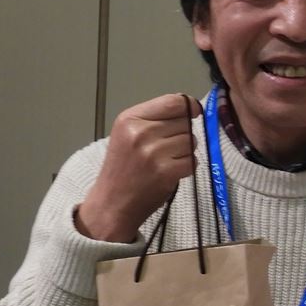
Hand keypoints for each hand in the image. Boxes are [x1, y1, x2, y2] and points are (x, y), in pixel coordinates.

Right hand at [74, 94, 197, 241]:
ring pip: (191, 141)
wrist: (112, 203)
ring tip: (167, 161)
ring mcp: (153, 152)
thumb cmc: (122, 168)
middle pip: (184, 122)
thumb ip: (154, 118)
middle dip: (183, 134)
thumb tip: (189, 105)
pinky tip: (171, 172)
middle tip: (166, 149)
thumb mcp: (127, 134)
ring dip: (185, 152)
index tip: (194, 112)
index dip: (189, 106)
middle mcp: (141, 132)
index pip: (172, 102)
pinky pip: (192, 161)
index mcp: (129, 119)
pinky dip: (187, 167)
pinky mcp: (165, 171)